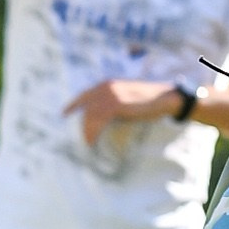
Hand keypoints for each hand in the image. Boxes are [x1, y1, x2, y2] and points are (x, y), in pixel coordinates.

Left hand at [63, 78, 179, 144]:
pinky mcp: (117, 104)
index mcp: (107, 84)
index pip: (84, 95)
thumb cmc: (147, 101)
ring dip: (85, 130)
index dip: (73, 105)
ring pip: (90, 114)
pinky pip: (99, 119)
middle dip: (77, 122)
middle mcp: (106, 87)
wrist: (164, 98)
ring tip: (85, 143)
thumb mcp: (127, 98)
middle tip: (72, 137)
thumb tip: (106, 118)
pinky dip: (93, 131)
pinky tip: (92, 141)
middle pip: (84, 106)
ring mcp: (111, 94)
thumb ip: (114, 103)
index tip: (64, 115)